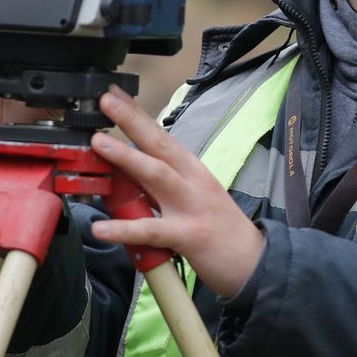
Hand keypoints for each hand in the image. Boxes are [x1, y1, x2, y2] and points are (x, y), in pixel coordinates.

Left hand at [89, 85, 264, 298]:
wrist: (257, 262)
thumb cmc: (222, 231)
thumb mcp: (196, 198)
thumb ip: (165, 186)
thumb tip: (126, 175)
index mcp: (194, 171)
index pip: (162, 136)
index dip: (138, 114)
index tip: (115, 94)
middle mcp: (194, 181)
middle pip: (159, 144)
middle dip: (132, 120)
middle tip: (106, 100)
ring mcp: (193, 207)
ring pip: (157, 175)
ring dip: (127, 157)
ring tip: (99, 144)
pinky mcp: (190, 236)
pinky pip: (152, 230)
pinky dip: (125, 229)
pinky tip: (101, 228)